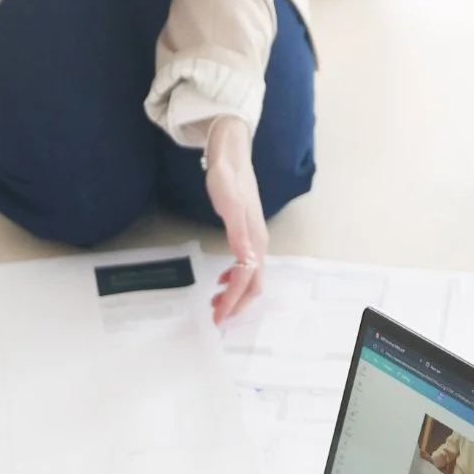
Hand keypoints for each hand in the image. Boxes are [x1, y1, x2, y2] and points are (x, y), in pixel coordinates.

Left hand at [204, 117, 267, 322]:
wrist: (232, 156)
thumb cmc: (227, 177)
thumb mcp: (228, 203)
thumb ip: (237, 232)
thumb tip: (246, 261)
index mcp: (254, 240)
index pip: (245, 280)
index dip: (232, 301)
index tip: (218, 317)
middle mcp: (258, 243)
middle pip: (252, 285)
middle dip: (235, 303)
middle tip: (215, 316)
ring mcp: (255, 240)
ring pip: (251, 277)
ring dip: (235, 293)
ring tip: (215, 301)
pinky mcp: (249, 235)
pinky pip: (247, 266)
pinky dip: (235, 279)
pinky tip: (222, 278)